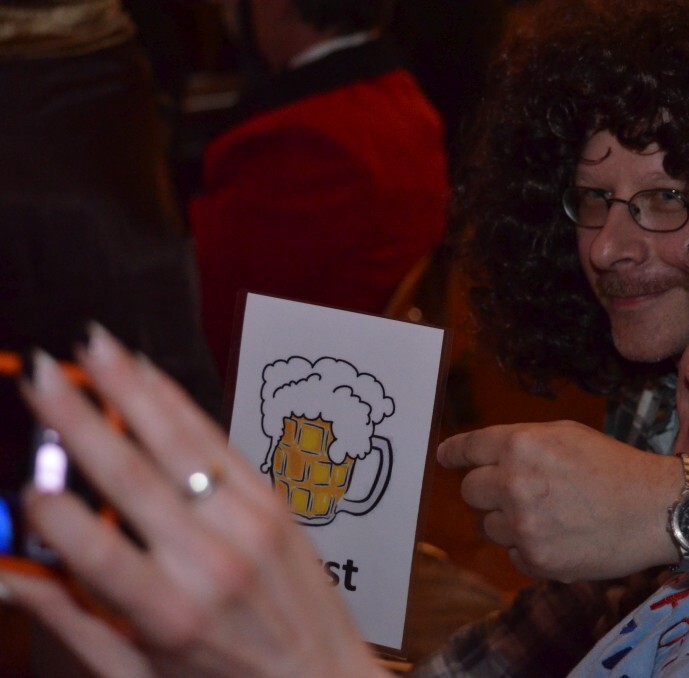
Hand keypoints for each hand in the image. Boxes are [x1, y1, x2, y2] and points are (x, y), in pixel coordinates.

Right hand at [1, 324, 387, 676]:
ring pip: (181, 443)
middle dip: (80, 421)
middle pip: (133, 478)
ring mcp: (249, 523)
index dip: (56, 515)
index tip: (26, 486)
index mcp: (171, 614)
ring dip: (135, 390)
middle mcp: (212, 561)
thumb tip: (6, 579)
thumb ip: (72, 622)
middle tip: (43, 374)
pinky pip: (219, 443)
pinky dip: (182, 405)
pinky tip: (150, 376)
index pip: (98, 552)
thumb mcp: (138, 674)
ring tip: (96, 346)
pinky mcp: (272, 501)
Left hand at [437, 421, 681, 580]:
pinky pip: (513, 554)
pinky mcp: (535, 559)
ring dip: (509, 521)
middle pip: (470, 490)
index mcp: (520, 445)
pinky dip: (529, 548)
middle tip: (516, 491)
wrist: (655, 509)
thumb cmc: (616, 467)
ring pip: (489, 526)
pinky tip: (560, 536)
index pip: (468, 449)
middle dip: (487, 490)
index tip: (445, 457)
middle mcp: (514, 483)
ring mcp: (522, 524)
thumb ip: (523, 443)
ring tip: (550, 515)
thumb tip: (486, 454)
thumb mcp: (566, 435)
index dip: (454, 453)